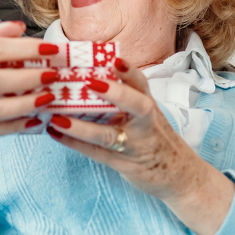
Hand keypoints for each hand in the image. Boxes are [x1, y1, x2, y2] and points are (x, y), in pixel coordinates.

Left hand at [44, 59, 234, 234]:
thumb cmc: (154, 138)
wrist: (179, 175)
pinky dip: (75, 143)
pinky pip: (98, 153)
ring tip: (57, 117)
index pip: (142, 84)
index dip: (129, 71)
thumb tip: (85, 75)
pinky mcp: (124, 164)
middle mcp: (145, 123)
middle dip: (116, 93)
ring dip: (81, 127)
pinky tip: (55, 133)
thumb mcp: (146, 115)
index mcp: (148, 106)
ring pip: (110, 135)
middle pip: (137, 105)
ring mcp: (135, 145)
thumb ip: (125, 97)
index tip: (114, 58)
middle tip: (90, 82)